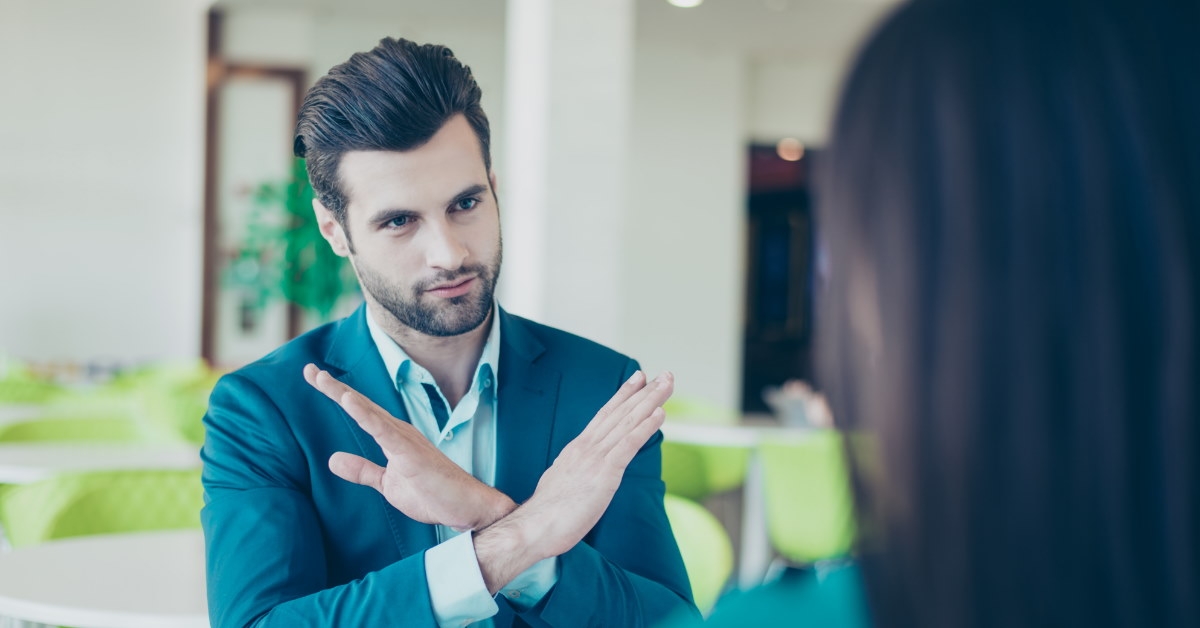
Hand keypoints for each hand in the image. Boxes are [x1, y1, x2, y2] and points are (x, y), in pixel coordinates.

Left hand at [303, 364, 514, 530]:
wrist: (467, 507)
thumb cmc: (434, 494)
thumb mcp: (388, 484)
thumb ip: (363, 470)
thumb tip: (332, 460)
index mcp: (392, 438)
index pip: (360, 412)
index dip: (337, 395)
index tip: (315, 378)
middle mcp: (398, 432)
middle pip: (360, 404)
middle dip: (333, 387)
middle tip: (309, 370)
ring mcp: (405, 439)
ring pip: (369, 411)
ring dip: (344, 395)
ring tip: (321, 379)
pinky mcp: (410, 451)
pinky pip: (383, 430)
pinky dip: (364, 413)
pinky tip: (348, 401)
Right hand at [473, 369, 672, 591]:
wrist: (534, 526)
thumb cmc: (547, 514)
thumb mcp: (562, 482)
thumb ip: (575, 471)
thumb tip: (583, 470)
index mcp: (577, 449)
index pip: (605, 415)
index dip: (623, 395)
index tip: (639, 378)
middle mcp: (587, 447)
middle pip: (620, 412)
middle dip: (645, 391)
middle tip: (665, 374)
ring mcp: (595, 458)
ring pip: (628, 422)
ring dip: (651, 401)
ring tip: (667, 384)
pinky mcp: (604, 473)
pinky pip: (629, 445)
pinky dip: (645, 427)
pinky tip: (659, 413)